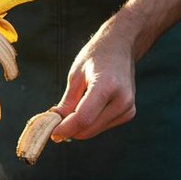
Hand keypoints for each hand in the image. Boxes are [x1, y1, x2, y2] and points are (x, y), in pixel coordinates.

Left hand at [50, 20, 137, 140]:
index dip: (65, 129)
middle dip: (69, 129)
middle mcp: (121, 100)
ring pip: (94, 130)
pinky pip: (101, 126)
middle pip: (88, 128)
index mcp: (107, 86)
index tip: (51, 133)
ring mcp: (127, 108)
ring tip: (73, 108)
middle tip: (54, 123)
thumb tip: (55, 124)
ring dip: (79, 127)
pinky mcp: (128, 113)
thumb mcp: (76, 75)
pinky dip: (90, 123)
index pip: (83, 118)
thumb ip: (67, 102)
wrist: (121, 46)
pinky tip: (88, 106)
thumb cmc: (96, 56)